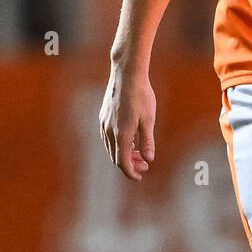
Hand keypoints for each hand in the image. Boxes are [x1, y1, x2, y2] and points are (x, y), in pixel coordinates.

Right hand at [99, 63, 156, 180]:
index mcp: (122, 134)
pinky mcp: (103, 116)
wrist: (126, 74)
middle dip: (129, 164)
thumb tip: (149, 158)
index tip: (139, 176)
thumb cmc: (141, 95)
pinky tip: (129, 139)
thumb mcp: (149, 120)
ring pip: (111, 147)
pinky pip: (108, 137)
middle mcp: (109, 131)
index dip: (131, 172)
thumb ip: (147, 141)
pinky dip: (118, 143)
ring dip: (123, 154)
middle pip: (116, 156)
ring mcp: (104, 123)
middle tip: (144, 165)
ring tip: (138, 153)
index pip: (122, 162)